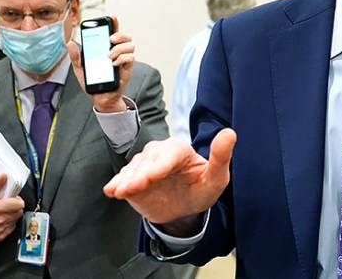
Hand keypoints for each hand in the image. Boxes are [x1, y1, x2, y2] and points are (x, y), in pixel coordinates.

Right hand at [0, 174, 24, 241]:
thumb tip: (2, 176)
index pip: (19, 204)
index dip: (17, 200)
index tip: (13, 199)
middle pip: (19, 212)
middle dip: (15, 207)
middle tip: (7, 205)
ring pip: (16, 220)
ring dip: (12, 215)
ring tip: (3, 212)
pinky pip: (12, 228)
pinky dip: (9, 223)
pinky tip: (1, 219)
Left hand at [68, 15, 134, 112]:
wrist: (100, 98)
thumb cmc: (92, 81)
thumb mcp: (80, 68)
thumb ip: (76, 56)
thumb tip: (70, 44)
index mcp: (107, 48)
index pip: (113, 32)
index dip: (114, 23)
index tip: (112, 17)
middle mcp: (118, 52)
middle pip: (126, 37)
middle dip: (120, 34)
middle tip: (110, 39)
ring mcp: (124, 60)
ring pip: (130, 46)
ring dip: (120, 48)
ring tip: (109, 55)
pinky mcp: (127, 69)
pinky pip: (130, 59)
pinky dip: (122, 59)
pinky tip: (113, 63)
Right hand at [103, 129, 236, 229]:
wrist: (185, 207)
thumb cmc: (202, 188)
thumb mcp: (217, 177)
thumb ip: (221, 156)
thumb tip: (229, 132)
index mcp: (179, 149)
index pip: (169, 155)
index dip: (160, 166)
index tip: (152, 177)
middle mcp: (158, 154)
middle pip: (147, 161)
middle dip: (140, 174)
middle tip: (133, 187)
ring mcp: (142, 166)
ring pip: (132, 170)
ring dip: (126, 180)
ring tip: (120, 191)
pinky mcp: (131, 179)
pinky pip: (122, 180)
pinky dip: (116, 184)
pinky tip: (112, 191)